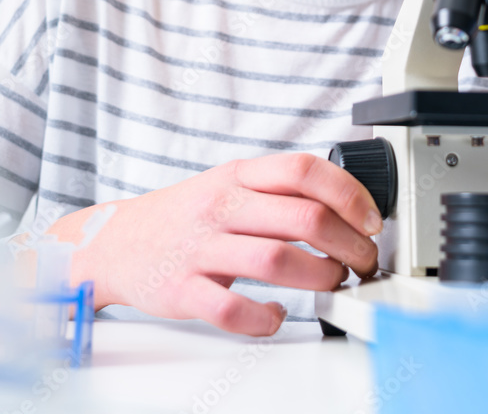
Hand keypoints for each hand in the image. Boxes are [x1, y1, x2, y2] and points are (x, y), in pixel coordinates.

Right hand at [78, 153, 381, 336]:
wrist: (116, 241)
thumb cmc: (185, 215)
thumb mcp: (228, 184)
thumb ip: (277, 190)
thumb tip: (343, 204)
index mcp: (238, 175)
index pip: (303, 170)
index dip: (348, 193)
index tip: (371, 219)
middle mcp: (222, 206)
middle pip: (304, 217)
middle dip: (349, 243)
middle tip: (363, 260)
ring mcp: (201, 248)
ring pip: (278, 260)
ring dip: (321, 276)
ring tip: (332, 282)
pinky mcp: (183, 289)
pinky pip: (234, 309)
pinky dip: (265, 318)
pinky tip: (275, 315)